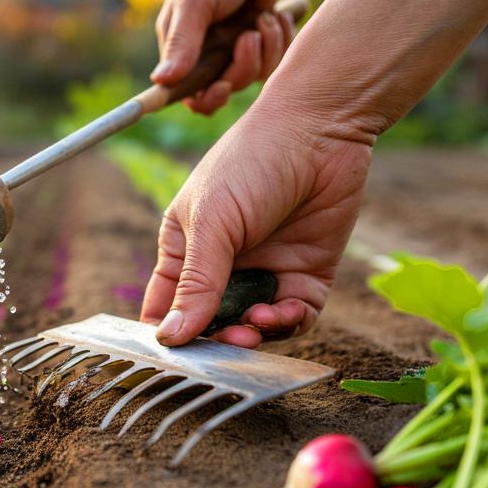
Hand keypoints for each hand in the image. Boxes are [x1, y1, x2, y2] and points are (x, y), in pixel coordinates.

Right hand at [139, 104, 372, 347]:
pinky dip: (289, 323)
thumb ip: (196, 283)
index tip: (176, 356)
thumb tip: (170, 339)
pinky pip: (295, 317)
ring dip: (254, 333)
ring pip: (254, 327)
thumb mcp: (213, 222)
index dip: (168, 335)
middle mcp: (224, 265)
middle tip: (228, 341)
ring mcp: (265, 271)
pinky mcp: (305, 275)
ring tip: (257, 323)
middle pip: (211, 325)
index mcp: (185, 248)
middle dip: (218, 339)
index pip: (166, 307)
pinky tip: (286, 310)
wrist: (321, 130)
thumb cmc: (251, 161)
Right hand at [151, 0, 297, 114]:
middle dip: (242, 69)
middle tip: (249, 39)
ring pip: (253, 78)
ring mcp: (234, 48)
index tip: (221, 88)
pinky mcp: (260, 41)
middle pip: (223, 90)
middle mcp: (205, 51)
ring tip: (264, 17)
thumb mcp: (197, 1)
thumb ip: (182, 42)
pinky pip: (274, 63)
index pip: (184, 92)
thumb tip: (160, 80)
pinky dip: (281, 42)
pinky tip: (276, 15)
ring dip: (266, 48)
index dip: (203, 99)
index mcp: (181, 45)